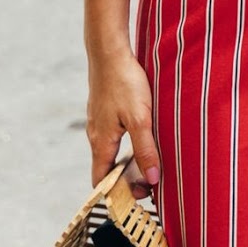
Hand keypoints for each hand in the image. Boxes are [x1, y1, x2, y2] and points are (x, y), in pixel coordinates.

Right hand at [87, 46, 160, 194]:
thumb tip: (151, 180)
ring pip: (110, 150)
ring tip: (149, 161)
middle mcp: (96, 134)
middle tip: (150, 181)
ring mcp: (98, 120)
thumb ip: (146, 150)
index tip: (138, 196)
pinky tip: (142, 135)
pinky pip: (112, 134)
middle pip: (106, 167)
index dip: (117, 193)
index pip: (101, 181)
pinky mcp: (104, 108)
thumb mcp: (140, 119)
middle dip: (125, 179)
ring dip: (127, 160)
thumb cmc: (123, 82)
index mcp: (101, 142)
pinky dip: (125, 142)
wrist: (109, 50)